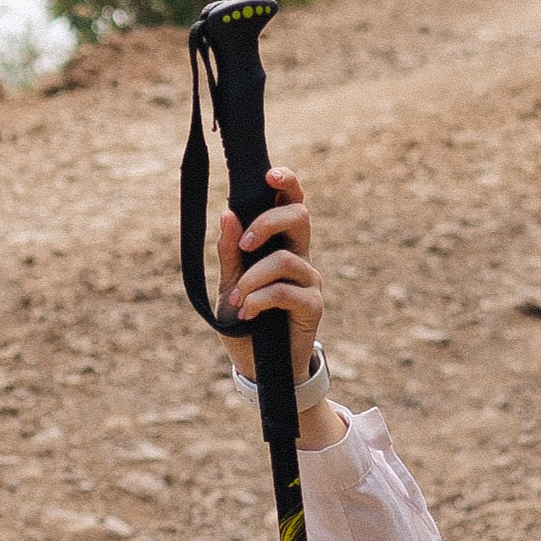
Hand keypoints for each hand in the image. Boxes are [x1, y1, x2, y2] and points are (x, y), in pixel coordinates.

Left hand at [218, 163, 331, 393]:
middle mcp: (300, 257)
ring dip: (252, 278)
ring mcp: (309, 281)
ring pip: (285, 259)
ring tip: (237, 300)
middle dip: (267, 224)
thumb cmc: (244, 322)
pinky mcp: (312, 306)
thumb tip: (228, 213)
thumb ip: (230, 253)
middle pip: (299, 217)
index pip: (291, 204)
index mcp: (281, 245)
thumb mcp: (228, 286)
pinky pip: (285, 290)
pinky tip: (249, 312)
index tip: (270, 174)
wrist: (256, 366)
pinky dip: (260, 298)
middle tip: (245, 245)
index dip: (287, 184)